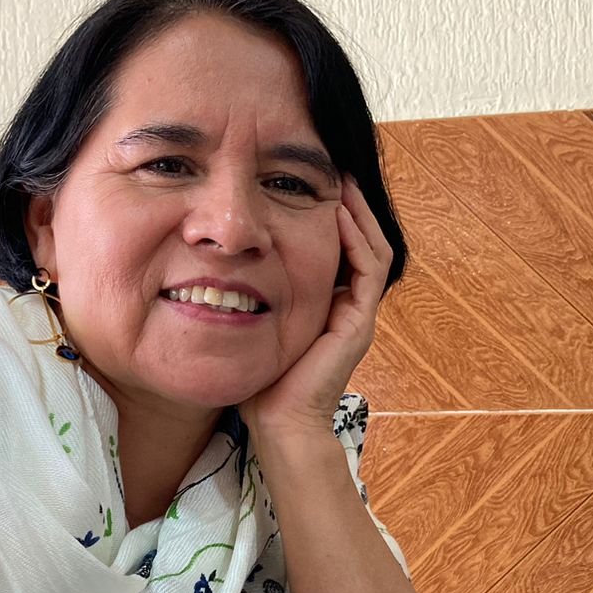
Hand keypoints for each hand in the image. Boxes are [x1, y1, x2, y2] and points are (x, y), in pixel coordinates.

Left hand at [240, 177, 393, 442]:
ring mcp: (357, 315)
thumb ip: (251, 294)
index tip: (310, 181)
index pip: (340, 247)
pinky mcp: (358, 324)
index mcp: (328, 305)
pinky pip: (367, 269)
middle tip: (333, 168)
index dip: (331, 213)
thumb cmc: (259, 381)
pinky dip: (355, 238)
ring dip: (358, 212)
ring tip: (341, 179)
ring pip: (372, 248)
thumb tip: (220, 257)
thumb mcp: (252, 323)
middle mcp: (348, 306)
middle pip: (362, 241)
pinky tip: (336, 213)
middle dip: (349, 203)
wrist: (277, 424)